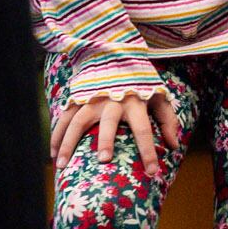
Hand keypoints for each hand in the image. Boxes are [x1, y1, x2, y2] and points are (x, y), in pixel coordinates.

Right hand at [50, 84, 183, 173]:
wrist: (116, 56)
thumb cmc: (140, 84)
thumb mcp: (159, 97)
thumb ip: (167, 120)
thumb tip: (174, 146)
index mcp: (135, 102)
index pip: (143, 129)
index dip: (148, 151)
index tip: (152, 172)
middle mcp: (112, 100)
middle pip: (108, 122)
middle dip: (107, 140)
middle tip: (104, 160)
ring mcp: (91, 99)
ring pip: (77, 122)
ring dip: (69, 144)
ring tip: (63, 166)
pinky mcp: (76, 99)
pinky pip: (63, 119)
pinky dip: (56, 137)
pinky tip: (53, 155)